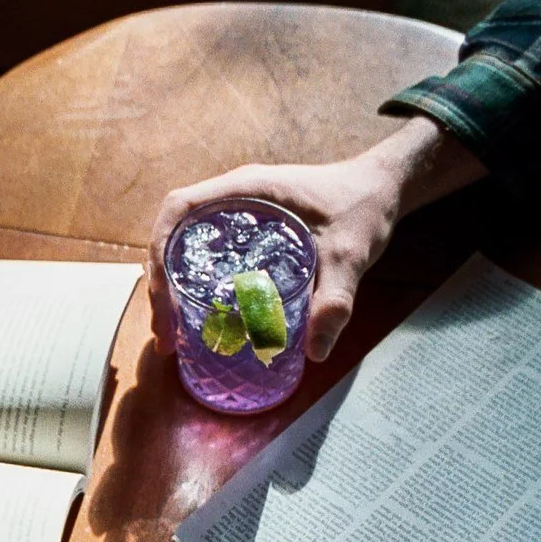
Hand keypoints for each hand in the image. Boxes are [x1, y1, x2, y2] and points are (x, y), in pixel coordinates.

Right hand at [147, 118, 485, 363]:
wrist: (382, 190)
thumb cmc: (363, 207)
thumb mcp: (352, 253)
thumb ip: (336, 299)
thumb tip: (315, 351)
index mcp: (247, 190)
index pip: (180, 208)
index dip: (158, 249)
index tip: (162, 296)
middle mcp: (234, 197)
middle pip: (173, 234)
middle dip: (159, 283)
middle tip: (166, 334)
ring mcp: (238, 213)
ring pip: (185, 247)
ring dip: (171, 288)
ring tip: (174, 335)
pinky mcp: (248, 231)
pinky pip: (207, 255)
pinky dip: (194, 285)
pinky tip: (202, 320)